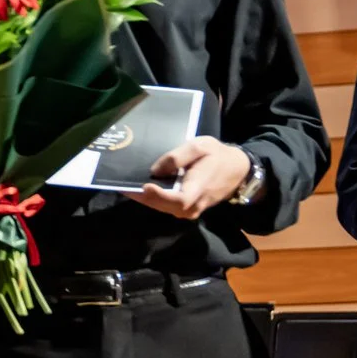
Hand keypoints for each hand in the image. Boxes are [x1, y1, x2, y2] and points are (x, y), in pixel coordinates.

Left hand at [130, 138, 251, 221]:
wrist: (237, 171)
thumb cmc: (218, 156)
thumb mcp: (201, 146)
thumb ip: (178, 157)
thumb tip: (155, 169)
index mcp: (198, 190)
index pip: (176, 199)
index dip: (158, 195)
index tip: (143, 185)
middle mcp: (191, 206)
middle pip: (161, 205)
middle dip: (140, 195)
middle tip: (119, 182)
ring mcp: (188, 211)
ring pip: (160, 207)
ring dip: (142, 197)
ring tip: (124, 183)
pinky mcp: (184, 209)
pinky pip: (164, 205)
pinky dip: (151, 197)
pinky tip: (139, 186)